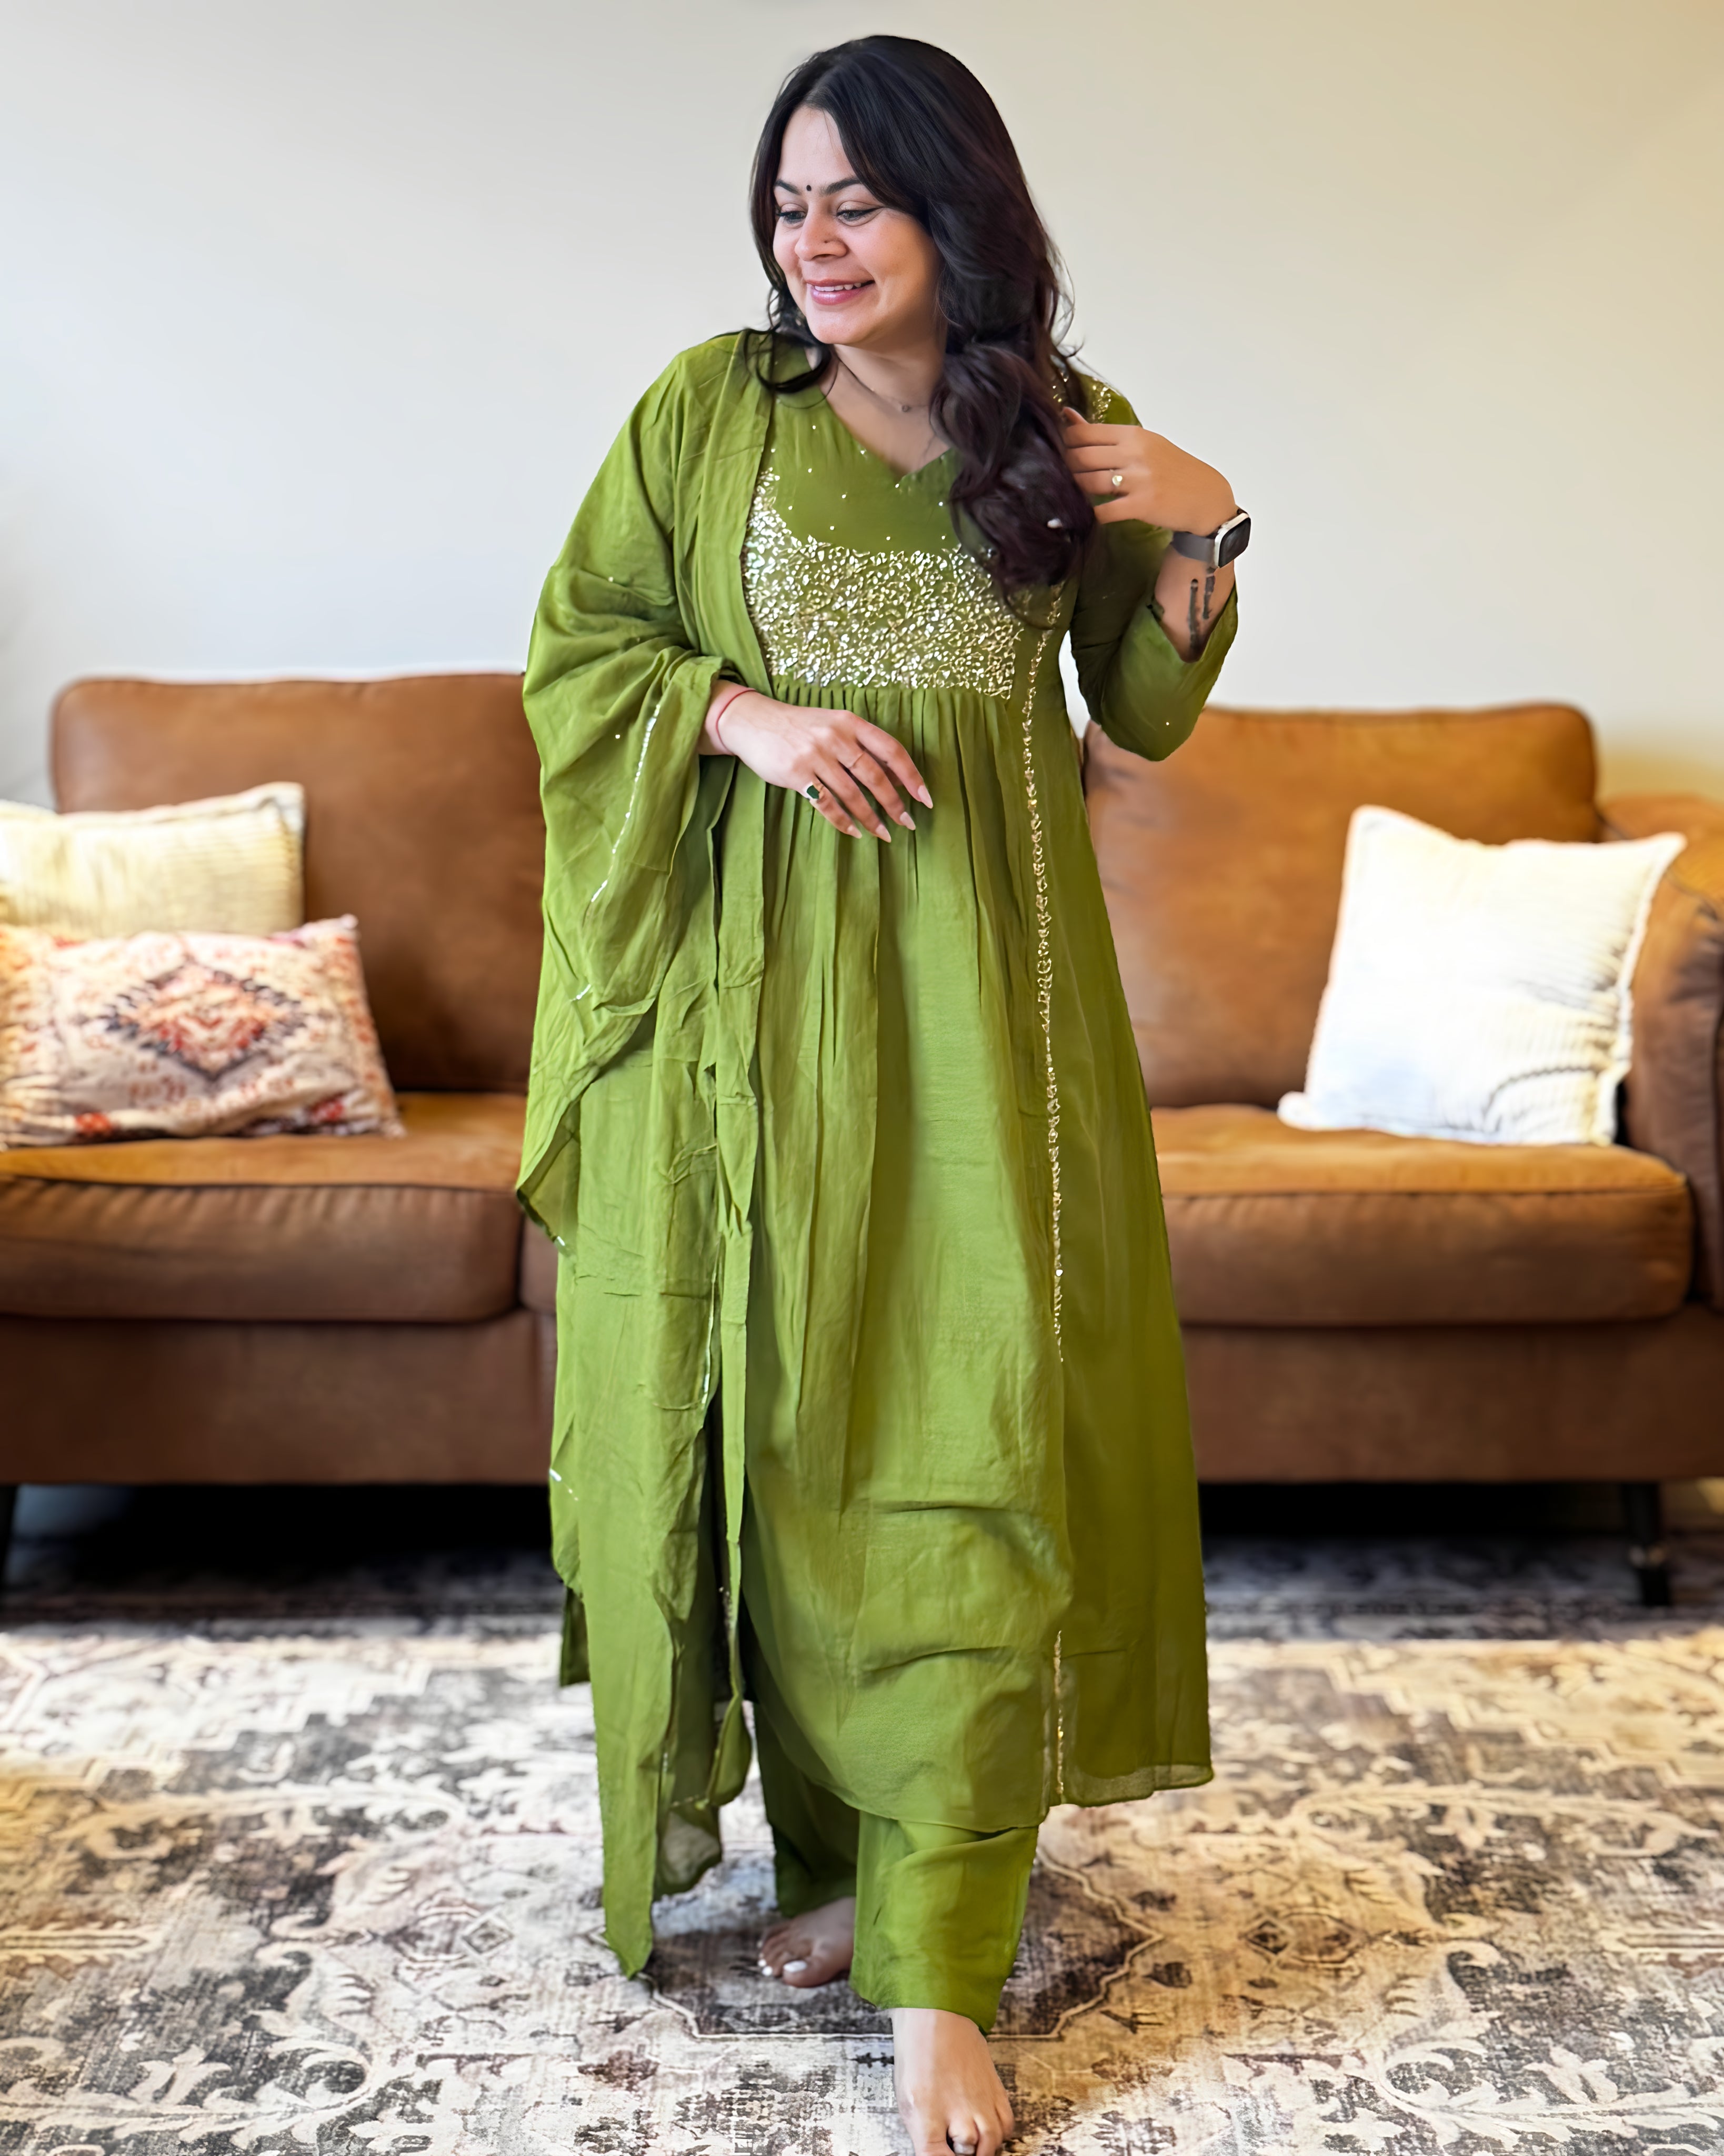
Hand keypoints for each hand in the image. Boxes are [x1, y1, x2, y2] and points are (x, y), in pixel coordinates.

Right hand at [706, 690, 930, 840]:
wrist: (754, 721)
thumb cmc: (800, 727)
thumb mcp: (834, 725)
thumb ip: (861, 746)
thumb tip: (895, 778)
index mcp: (851, 723)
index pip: (891, 750)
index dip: (911, 776)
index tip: (925, 798)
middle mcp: (836, 737)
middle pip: (875, 776)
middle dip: (894, 804)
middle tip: (908, 823)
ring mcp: (815, 755)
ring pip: (852, 794)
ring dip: (870, 818)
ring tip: (883, 834)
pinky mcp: (796, 773)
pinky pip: (826, 803)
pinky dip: (842, 820)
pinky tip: (854, 831)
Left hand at [1062, 409, 1234, 534]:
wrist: (1204, 495)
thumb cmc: (1171, 468)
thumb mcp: (1143, 443)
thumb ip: (1105, 435)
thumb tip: (1067, 415)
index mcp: (1133, 435)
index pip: (1084, 433)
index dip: (1067, 442)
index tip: (1066, 450)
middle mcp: (1134, 454)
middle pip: (1081, 457)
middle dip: (1069, 467)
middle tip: (1072, 474)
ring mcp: (1138, 480)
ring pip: (1088, 483)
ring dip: (1079, 490)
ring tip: (1084, 491)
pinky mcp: (1141, 505)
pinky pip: (1103, 511)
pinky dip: (1096, 514)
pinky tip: (1101, 511)